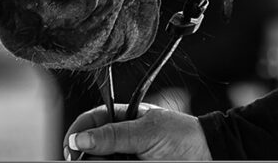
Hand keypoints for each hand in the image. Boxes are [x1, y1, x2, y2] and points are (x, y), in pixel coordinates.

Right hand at [64, 103, 212, 160]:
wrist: (205, 156)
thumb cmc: (182, 136)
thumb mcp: (148, 131)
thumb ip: (115, 134)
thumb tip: (81, 138)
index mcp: (123, 119)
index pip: (91, 121)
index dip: (78, 132)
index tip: (72, 147)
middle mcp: (120, 141)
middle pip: (89, 149)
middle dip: (84, 155)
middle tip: (83, 159)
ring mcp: (125, 158)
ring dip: (97, 162)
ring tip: (116, 161)